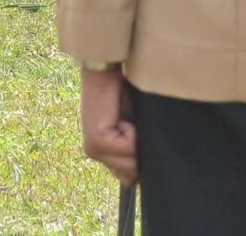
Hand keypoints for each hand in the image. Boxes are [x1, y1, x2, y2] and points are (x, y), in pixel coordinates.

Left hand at [80, 67, 137, 185]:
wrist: (104, 69)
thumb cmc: (121, 89)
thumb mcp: (133, 123)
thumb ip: (138, 145)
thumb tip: (151, 167)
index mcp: (103, 152)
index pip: (128, 177)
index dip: (141, 161)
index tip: (140, 136)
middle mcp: (95, 154)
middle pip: (132, 175)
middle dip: (141, 152)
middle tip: (133, 125)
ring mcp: (94, 150)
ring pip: (132, 164)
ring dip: (138, 141)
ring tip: (127, 119)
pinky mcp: (98, 141)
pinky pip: (130, 148)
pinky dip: (133, 132)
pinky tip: (122, 116)